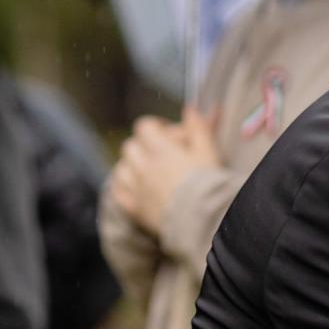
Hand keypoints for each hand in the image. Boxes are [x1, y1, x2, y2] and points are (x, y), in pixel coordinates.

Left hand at [112, 106, 220, 234]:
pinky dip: (124, 187)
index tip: (170, 133)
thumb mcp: (208, 151)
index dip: (157, 126)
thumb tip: (191, 108)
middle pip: (131, 145)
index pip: (145, 126)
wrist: (203, 219)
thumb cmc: (209, 184)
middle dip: (144, 146)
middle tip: (162, 153)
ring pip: (121, 168)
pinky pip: (118, 192)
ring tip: (149, 171)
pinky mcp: (135, 208)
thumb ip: (198, 128)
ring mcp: (135, 188)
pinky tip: (136, 188)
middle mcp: (143, 166)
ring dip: (132, 166)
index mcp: (161, 149)